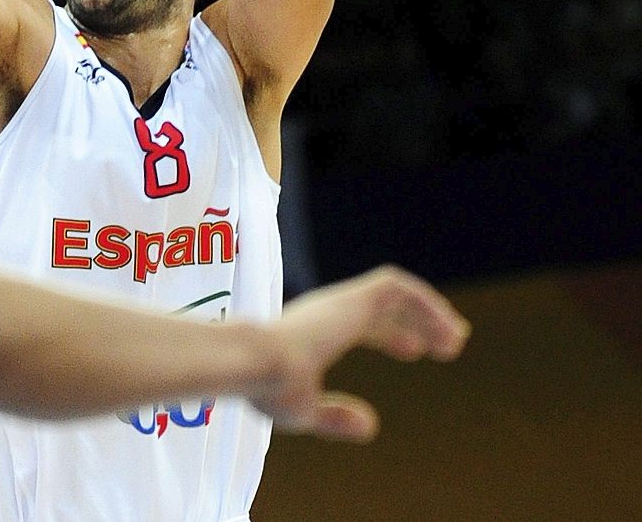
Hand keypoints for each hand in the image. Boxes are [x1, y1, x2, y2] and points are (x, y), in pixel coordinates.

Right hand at [255, 265, 470, 441]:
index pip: (359, 323)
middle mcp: (326, 311)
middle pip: (378, 305)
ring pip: (392, 292)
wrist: (255, 364)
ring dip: (427, 312)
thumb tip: (372, 426)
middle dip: (415, 321)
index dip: (389, 335)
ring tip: (457, 338)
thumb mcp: (303, 413)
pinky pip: (395, 286)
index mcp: (312, 332)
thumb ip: (334, 417)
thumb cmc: (269, 390)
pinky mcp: (351, 297)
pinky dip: (425, 302)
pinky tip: (447, 329)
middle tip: (448, 345)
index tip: (415, 351)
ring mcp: (339, 301)